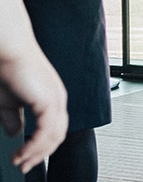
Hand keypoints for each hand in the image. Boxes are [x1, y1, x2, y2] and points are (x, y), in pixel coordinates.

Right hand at [0, 52, 67, 172]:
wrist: (9, 51)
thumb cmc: (8, 70)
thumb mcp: (8, 102)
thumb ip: (12, 118)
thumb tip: (15, 134)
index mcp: (52, 99)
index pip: (54, 130)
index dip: (41, 147)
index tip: (25, 160)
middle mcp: (58, 101)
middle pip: (57, 136)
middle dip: (40, 155)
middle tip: (23, 167)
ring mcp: (56, 101)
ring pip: (53, 137)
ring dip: (36, 154)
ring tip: (19, 162)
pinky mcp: (49, 102)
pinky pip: (45, 133)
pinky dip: (34, 147)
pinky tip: (21, 153)